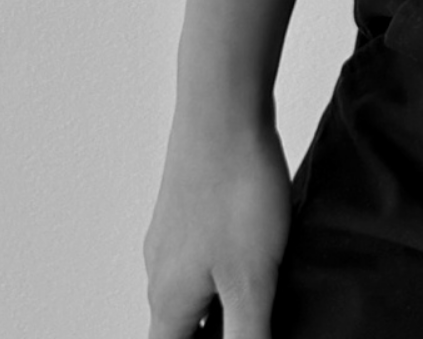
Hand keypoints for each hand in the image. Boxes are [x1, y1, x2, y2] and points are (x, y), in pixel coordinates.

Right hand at [144, 106, 293, 338]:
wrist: (223, 105)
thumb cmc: (236, 190)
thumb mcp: (251, 280)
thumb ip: (247, 336)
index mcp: (169, 301)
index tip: (230, 336)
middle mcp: (160, 270)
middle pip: (179, 327)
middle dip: (212, 333)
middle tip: (254, 323)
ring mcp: (171, 234)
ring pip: (191, 288)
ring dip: (219, 302)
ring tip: (262, 294)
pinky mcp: (188, 204)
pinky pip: (201, 252)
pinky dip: (224, 267)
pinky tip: (257, 249)